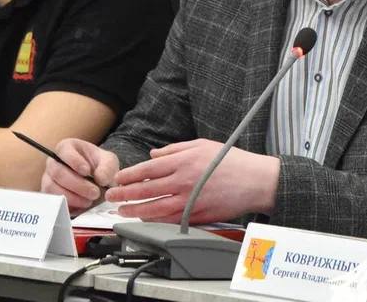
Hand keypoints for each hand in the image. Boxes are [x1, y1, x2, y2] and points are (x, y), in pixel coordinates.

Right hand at [39, 138, 119, 213]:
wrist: (99, 182)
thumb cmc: (100, 166)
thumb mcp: (109, 162)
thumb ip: (107, 167)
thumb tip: (100, 178)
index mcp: (66, 148)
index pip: (64, 151)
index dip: (74, 161)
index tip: (87, 171)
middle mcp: (54, 163)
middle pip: (57, 172)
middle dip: (77, 184)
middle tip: (94, 192)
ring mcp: (49, 179)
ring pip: (52, 188)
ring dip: (72, 197)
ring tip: (89, 200)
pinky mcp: (50, 196)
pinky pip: (53, 202)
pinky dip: (69, 205)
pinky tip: (82, 205)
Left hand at [104, 139, 279, 224]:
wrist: (255, 180)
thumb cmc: (231, 160)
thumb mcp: (201, 144)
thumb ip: (175, 149)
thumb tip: (153, 155)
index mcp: (184, 161)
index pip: (148, 169)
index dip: (129, 175)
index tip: (118, 179)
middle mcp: (184, 181)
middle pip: (147, 190)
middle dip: (125, 194)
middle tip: (111, 196)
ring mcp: (190, 201)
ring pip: (155, 208)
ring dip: (136, 210)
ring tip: (123, 210)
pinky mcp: (197, 216)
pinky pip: (171, 220)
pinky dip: (155, 221)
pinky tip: (145, 219)